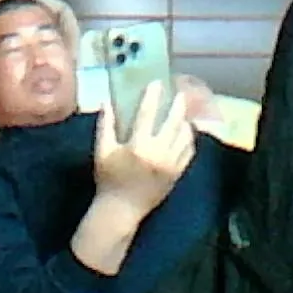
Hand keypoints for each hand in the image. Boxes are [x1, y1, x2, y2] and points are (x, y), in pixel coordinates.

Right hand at [93, 81, 195, 220]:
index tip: (156, 83)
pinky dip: (189, 140)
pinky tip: (186, 133)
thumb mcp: (102, 151)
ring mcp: (171, 164)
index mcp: (138, 146)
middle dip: (178, 106)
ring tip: (183, 112)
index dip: (152, 97)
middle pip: (173, 123)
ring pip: (184, 137)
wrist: (122, 210)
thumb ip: (105, 125)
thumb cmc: (109, 179)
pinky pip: (189, 153)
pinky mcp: (177, 174)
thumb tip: (107, 101)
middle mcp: (158, 153)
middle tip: (180, 94)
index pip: (147, 115)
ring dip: (185, 122)